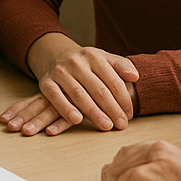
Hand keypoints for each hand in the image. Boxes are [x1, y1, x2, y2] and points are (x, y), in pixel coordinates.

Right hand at [5, 33, 138, 133]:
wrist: (55, 55)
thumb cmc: (86, 63)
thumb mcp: (104, 59)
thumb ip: (122, 66)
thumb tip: (135, 76)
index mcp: (94, 56)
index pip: (113, 81)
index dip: (124, 99)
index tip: (129, 115)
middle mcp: (76, 62)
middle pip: (98, 89)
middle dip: (112, 109)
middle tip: (121, 125)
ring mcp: (60, 72)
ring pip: (79, 94)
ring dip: (93, 112)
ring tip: (106, 126)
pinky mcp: (45, 82)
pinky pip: (56, 97)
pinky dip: (66, 109)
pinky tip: (77, 120)